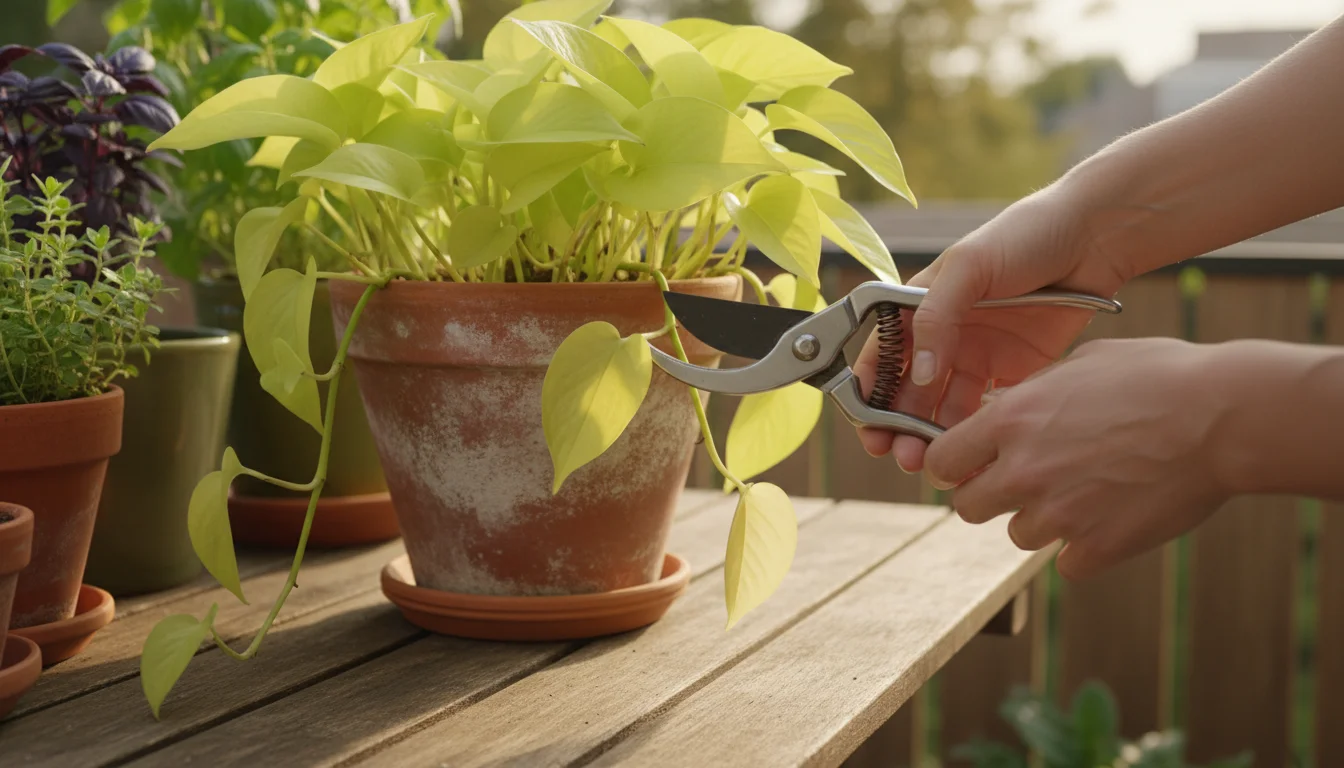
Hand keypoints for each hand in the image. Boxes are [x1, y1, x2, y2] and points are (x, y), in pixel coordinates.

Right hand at [853, 186, 1130, 471]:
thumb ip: (936, 316)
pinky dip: (976, 432)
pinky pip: (986, 410)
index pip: (883, 357)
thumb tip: (916, 372)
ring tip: (936, 462)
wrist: (1093, 237)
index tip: (870, 427)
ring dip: (934, 436)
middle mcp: (944, 336)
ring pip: (944, 408)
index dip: (870, 394)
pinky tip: (974, 451)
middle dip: (900, 427)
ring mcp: (977, 355)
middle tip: (903, 456)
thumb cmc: (1025, 235)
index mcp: (920, 307)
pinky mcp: (1013, 371)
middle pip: (910, 392)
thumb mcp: (970, 266)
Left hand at [921, 337, 1233, 579]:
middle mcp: (1022, 470)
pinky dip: (1084, 547)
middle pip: (966, 507)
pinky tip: (1112, 517)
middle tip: (1023, 483)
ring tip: (1086, 490)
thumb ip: (1029, 394)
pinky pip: (1067, 562)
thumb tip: (999, 408)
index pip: (940, 460)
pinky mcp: (1097, 548)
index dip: (952, 464)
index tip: (969, 464)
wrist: (1223, 416)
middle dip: (987, 496)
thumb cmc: (1157, 376)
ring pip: (1019, 534)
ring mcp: (1059, 514)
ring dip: (1042, 519)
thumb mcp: (1079, 364)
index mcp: (1009, 420)